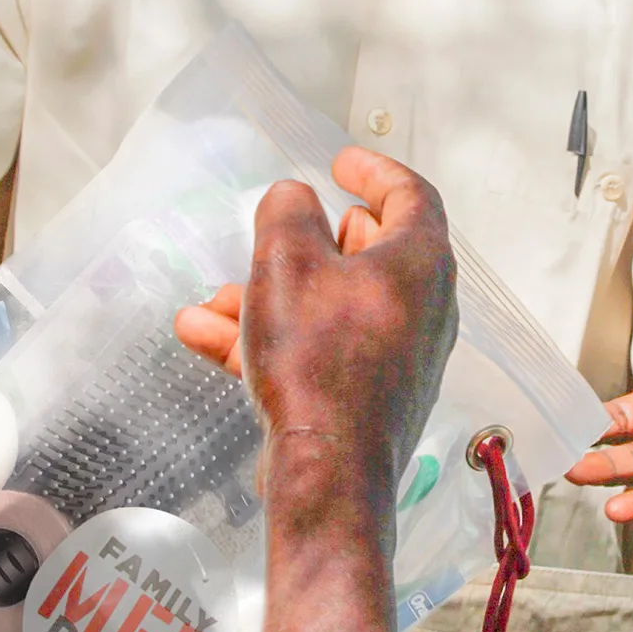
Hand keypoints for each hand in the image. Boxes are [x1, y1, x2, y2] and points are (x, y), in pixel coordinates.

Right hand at [175, 147, 457, 484]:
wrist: (327, 468)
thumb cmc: (319, 362)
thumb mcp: (287, 262)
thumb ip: (287, 212)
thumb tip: (293, 196)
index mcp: (420, 262)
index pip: (411, 195)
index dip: (375, 171)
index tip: (343, 163)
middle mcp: (423, 307)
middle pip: (373, 251)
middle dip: (314, 239)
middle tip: (288, 229)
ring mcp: (400, 354)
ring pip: (333, 304)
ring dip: (272, 294)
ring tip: (217, 298)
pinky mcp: (372, 393)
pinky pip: (320, 347)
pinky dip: (272, 337)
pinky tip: (208, 336)